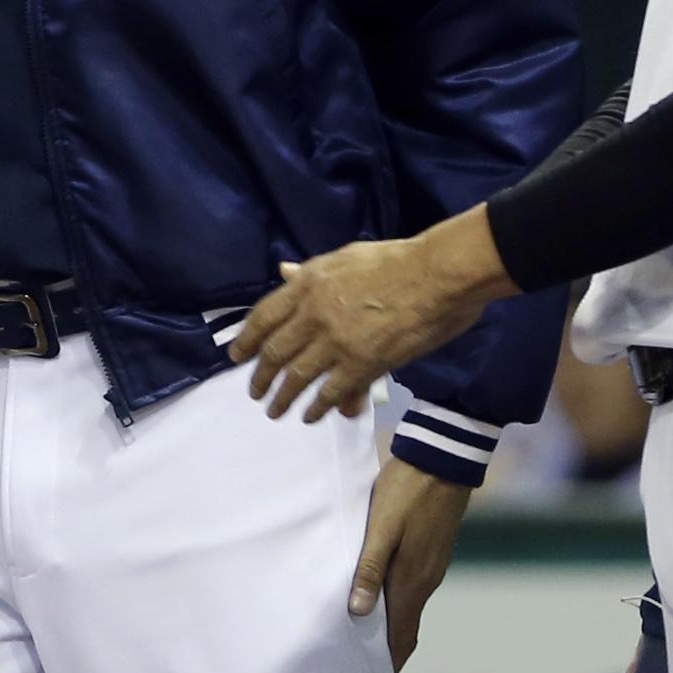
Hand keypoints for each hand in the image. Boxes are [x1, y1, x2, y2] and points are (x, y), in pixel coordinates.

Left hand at [230, 211, 507, 422]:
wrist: (436, 275)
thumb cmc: (397, 260)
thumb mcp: (345, 256)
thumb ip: (312, 271)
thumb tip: (284, 271)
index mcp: (309, 282)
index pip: (264, 315)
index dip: (247, 338)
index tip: (236, 356)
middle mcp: (313, 312)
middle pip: (276, 350)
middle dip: (261, 375)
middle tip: (255, 392)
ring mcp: (335, 340)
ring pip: (298, 375)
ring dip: (283, 397)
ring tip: (275, 411)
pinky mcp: (362, 363)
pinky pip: (331, 391)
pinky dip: (318, 407)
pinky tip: (311, 416)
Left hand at [350, 456, 471, 672]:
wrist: (444, 458)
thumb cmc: (408, 489)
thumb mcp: (382, 526)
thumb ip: (369, 568)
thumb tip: (357, 611)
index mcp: (413, 579)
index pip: (402, 635)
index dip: (390, 659)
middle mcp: (426, 579)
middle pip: (406, 625)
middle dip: (388, 647)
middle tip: (363, 661)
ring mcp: (432, 564)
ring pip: (409, 605)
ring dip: (391, 622)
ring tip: (364, 631)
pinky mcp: (432, 550)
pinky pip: (413, 586)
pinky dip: (397, 600)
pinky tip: (380, 593)